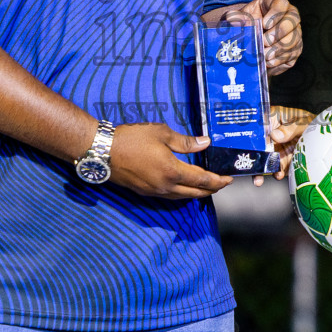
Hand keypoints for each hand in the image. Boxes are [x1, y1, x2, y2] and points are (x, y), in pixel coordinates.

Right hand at [108, 123, 231, 199]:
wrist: (102, 151)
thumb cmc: (131, 138)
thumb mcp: (161, 133)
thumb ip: (185, 142)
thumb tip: (205, 144)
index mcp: (172, 171)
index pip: (202, 180)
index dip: (218, 181)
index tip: (228, 179)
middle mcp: (165, 186)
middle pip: (195, 193)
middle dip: (211, 190)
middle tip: (221, 184)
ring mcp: (154, 192)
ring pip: (182, 197)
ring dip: (196, 193)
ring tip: (205, 187)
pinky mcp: (144, 192)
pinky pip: (169, 196)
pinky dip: (181, 194)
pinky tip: (182, 188)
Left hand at [218, 0, 302, 74]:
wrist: (253, 37)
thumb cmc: (248, 22)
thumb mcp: (241, 17)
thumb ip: (235, 17)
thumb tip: (232, 20)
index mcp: (276, 2)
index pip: (281, 3)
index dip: (275, 14)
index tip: (264, 24)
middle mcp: (290, 16)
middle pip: (292, 21)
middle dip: (279, 33)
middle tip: (265, 42)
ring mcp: (295, 33)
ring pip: (294, 40)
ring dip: (279, 49)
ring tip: (265, 56)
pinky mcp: (295, 49)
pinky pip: (292, 55)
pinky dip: (280, 61)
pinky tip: (268, 64)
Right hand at [253, 105, 313, 185]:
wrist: (325, 136)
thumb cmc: (312, 122)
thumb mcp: (303, 122)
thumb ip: (290, 128)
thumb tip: (275, 135)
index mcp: (272, 120)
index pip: (257, 127)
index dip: (250, 136)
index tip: (247, 146)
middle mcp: (271, 135)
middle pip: (258, 147)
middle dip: (253, 158)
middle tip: (250, 168)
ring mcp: (277, 149)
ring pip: (265, 160)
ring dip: (262, 170)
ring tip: (259, 179)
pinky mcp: (284, 160)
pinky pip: (277, 168)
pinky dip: (276, 173)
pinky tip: (278, 175)